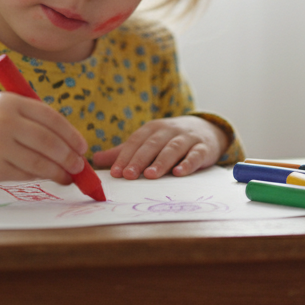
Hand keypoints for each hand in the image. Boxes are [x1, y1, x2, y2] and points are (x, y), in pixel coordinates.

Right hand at [0, 94, 88, 184]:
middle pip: (49, 142)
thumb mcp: (4, 108)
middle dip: (69, 157)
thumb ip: (33, 120)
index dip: (71, 135)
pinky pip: (24, 174)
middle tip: (79, 165)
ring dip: (58, 172)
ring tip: (68, 176)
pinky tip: (46, 176)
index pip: (51, 119)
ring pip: (39, 162)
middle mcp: (4, 123)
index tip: (82, 147)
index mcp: (11, 102)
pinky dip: (39, 176)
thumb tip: (70, 144)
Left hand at [91, 116, 226, 179]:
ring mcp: (187, 138)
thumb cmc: (171, 138)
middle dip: (140, 160)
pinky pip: (195, 155)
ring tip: (151, 175)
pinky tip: (179, 173)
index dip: (125, 156)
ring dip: (161, 161)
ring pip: (173, 148)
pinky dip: (188, 163)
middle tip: (129, 175)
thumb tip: (96, 159)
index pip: (136, 142)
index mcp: (153, 129)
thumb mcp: (148, 141)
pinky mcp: (203, 147)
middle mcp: (169, 130)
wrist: (208, 129)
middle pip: (152, 144)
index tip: (115, 172)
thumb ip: (124, 151)